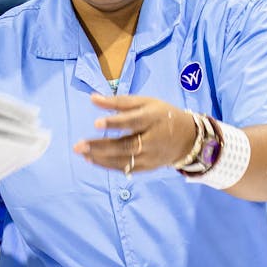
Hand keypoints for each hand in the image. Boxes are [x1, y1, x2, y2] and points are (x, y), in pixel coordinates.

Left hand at [72, 93, 196, 174]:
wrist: (188, 139)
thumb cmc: (162, 115)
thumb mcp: (145, 102)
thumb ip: (119, 101)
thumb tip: (92, 98)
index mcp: (152, 119)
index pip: (132, 122)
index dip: (115, 123)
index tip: (96, 123)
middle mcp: (152, 140)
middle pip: (125, 145)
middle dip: (100, 146)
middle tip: (78, 145)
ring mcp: (150, 157)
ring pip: (123, 160)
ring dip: (100, 158)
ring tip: (82, 152)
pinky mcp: (148, 167)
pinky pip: (126, 168)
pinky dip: (108, 165)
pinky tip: (92, 159)